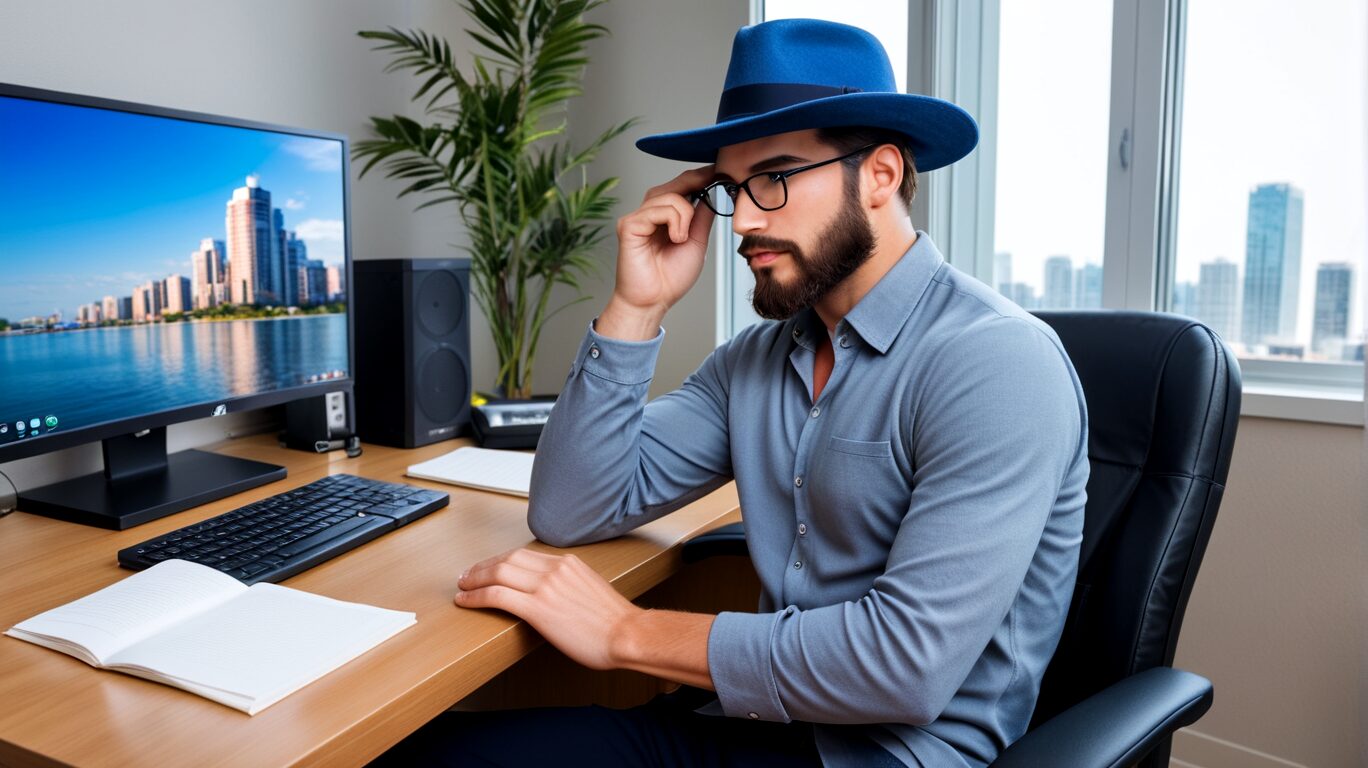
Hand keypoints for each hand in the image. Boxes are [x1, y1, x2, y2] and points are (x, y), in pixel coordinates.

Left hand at [455, 547, 640, 669]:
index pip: (523, 554)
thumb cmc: (614, 621)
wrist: (627, 635)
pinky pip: (498, 596)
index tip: (487, 567)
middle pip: (506, 559)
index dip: (499, 560)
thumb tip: (552, 593)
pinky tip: (466, 601)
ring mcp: (546, 587)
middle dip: (481, 567)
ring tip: (462, 587)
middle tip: (466, 576)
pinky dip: (477, 597)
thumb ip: (569, 584)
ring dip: (474, 579)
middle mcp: (555, 569)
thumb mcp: (590, 589)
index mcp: (567, 563)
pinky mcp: (538, 608)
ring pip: (498, 573)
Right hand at [600, 166, 717, 338]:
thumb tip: (712, 193)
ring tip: (682, 238)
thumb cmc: (670, 278)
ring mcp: (638, 217)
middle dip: (697, 183)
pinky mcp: (629, 225)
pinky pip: (656, 209)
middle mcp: (649, 212)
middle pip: (676, 184)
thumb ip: (701, 217)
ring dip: (685, 214)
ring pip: (669, 196)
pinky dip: (673, 221)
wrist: (654, 301)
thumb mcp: (696, 242)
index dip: (701, 176)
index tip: (721, 171)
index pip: (682, 186)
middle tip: (716, 180)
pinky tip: (675, 238)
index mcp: (664, 216)